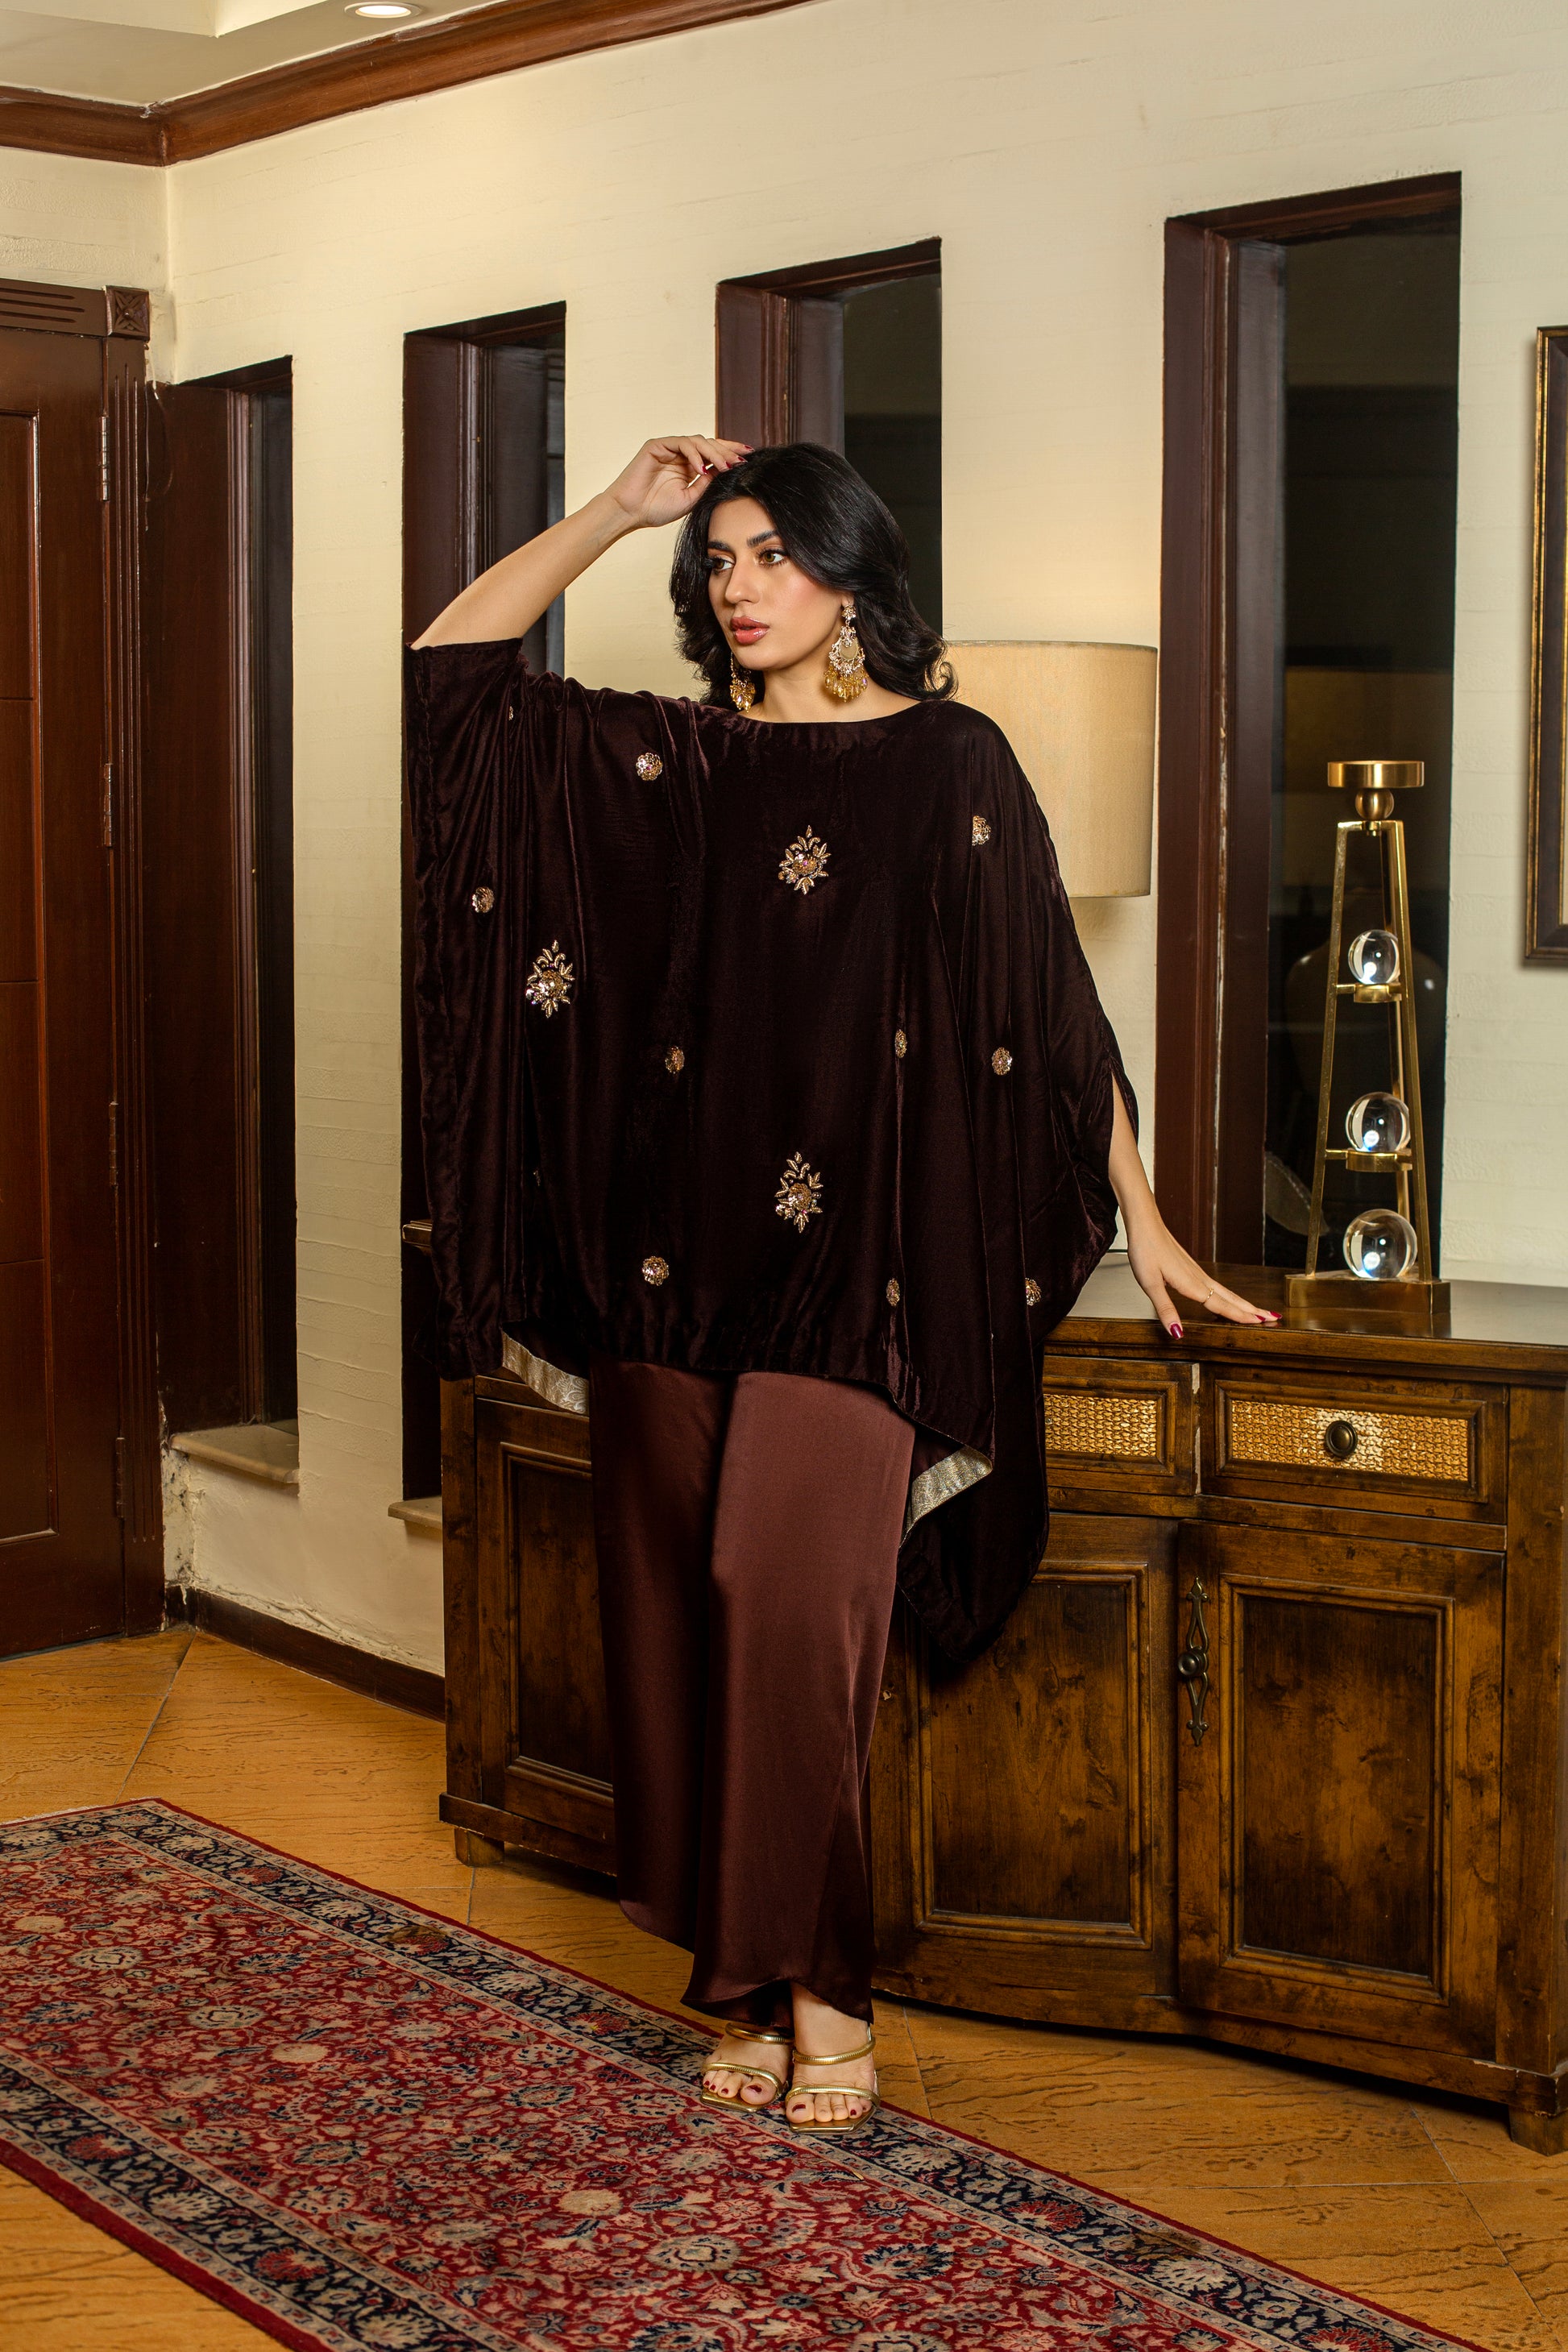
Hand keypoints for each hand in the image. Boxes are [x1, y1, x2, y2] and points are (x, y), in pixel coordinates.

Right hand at [605, 435, 750, 530]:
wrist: (630, 513)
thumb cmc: (656, 509)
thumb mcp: (691, 498)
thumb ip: (707, 484)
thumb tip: (727, 471)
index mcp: (689, 466)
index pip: (713, 455)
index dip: (731, 453)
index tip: (749, 458)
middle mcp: (681, 455)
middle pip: (710, 444)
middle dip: (727, 451)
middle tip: (742, 460)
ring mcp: (669, 448)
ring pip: (698, 441)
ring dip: (714, 453)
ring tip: (725, 466)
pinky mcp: (657, 445)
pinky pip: (681, 443)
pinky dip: (694, 454)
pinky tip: (702, 468)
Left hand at [1124, 1214, 1278, 1337]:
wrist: (1145, 1224)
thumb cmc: (1145, 1250)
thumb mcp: (1150, 1284)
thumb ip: (1165, 1309)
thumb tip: (1177, 1333)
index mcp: (1192, 1284)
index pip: (1222, 1305)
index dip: (1241, 1316)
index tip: (1262, 1323)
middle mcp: (1200, 1278)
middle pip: (1232, 1299)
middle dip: (1253, 1310)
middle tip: (1275, 1317)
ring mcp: (1198, 1272)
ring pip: (1227, 1292)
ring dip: (1245, 1303)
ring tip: (1259, 1311)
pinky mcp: (1192, 1268)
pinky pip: (1217, 1287)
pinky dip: (1230, 1296)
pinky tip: (1229, 1298)